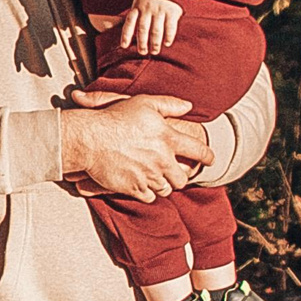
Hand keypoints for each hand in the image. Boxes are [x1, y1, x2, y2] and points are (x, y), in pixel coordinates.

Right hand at [62, 89, 212, 200]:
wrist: (89, 138)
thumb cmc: (115, 118)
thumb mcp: (144, 103)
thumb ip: (169, 104)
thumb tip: (188, 106)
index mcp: (168, 138)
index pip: (199, 151)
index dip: (208, 156)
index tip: (211, 160)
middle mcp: (162, 160)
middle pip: (182, 178)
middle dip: (180, 177)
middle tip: (174, 173)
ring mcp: (149, 176)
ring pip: (166, 189)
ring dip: (163, 185)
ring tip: (155, 178)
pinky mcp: (134, 188)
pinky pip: (149, 197)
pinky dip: (147, 192)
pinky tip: (141, 184)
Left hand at [119, 0, 182, 55]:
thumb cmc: (149, 0)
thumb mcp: (138, 4)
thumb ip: (134, 18)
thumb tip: (127, 37)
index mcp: (137, 8)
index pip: (129, 22)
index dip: (126, 35)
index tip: (124, 46)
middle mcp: (147, 9)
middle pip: (143, 28)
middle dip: (142, 42)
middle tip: (143, 52)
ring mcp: (160, 10)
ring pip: (156, 29)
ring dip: (155, 42)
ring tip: (154, 51)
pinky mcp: (172, 11)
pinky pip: (170, 26)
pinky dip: (168, 36)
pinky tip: (167, 43)